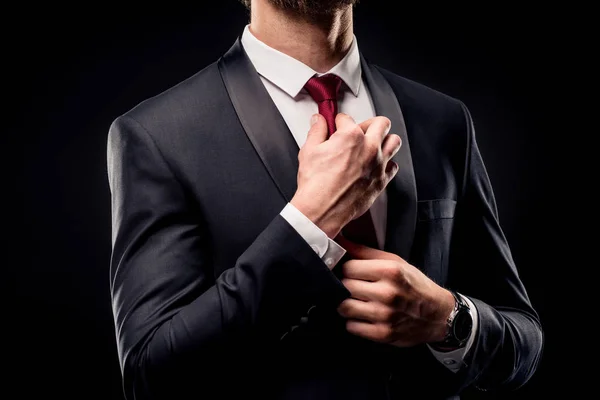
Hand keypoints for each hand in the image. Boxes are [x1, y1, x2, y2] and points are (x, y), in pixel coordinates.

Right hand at [290, 113, 401, 237]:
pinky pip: (393, 166)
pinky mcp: (381, 180)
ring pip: (394, 141)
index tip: (336, 126)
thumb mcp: (309, 151)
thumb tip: (318, 121)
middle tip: (359, 130)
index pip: (347, 118)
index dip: (339, 122)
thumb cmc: (316, 184)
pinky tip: (376, 165)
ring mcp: (378, 164)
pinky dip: (387, 164)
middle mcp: (369, 147)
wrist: (322, 210)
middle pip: (380, 123)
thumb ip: (316, 131)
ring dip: (385, 139)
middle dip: (369, 123)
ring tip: (375, 143)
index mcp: (351, 136)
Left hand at [335, 236, 454, 346]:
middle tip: (356, 287)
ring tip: (357, 301)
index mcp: (390, 272)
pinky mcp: (383, 334)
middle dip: (346, 286)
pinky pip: (351, 327)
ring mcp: (384, 315)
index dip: (348, 269)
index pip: (348, 267)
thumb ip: (366, 253)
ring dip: (347, 304)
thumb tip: (341, 242)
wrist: (438, 315)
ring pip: (344, 307)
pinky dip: (354, 322)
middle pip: (344, 286)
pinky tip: (364, 316)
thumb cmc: (416, 286)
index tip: (353, 272)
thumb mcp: (396, 262)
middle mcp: (387, 293)